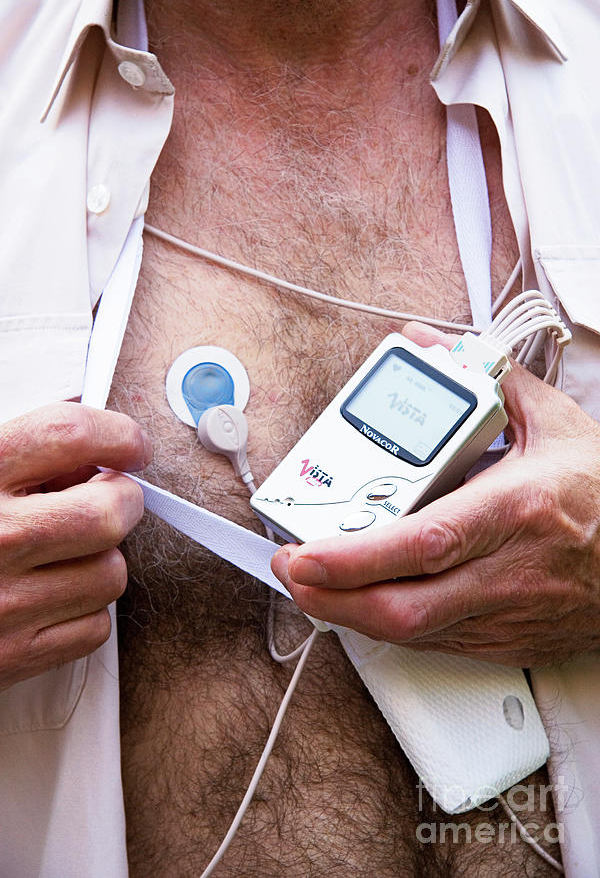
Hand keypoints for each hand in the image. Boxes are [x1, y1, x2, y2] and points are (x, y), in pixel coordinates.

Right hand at [0, 402, 150, 689]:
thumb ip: (15, 456)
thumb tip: (91, 456)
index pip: (69, 434)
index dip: (116, 434)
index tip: (129, 446)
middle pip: (111, 512)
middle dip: (122, 501)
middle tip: (108, 500)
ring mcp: (3, 603)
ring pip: (111, 573)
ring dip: (99, 561)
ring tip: (60, 556)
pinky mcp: (11, 658)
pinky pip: (93, 628)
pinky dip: (82, 613)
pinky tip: (48, 599)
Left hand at [271, 324, 599, 667]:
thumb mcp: (553, 425)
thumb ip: (486, 380)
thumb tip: (430, 344)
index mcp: (517, 510)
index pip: (422, 543)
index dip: (355, 557)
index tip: (304, 551)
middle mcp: (510, 571)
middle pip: (404, 606)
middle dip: (331, 597)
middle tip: (289, 570)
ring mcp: (508, 614)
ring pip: (413, 634)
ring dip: (350, 613)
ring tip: (311, 584)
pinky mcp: (507, 640)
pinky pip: (435, 643)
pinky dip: (390, 623)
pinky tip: (363, 602)